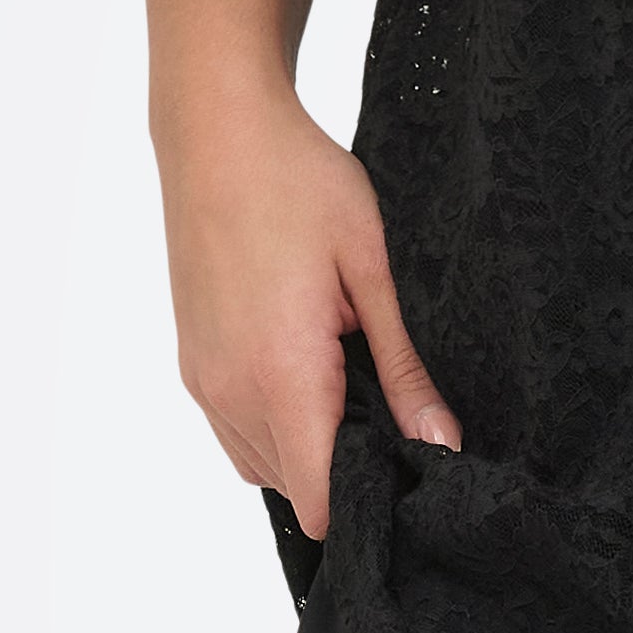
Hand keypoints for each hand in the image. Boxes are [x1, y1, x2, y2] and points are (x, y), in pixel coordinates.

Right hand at [153, 70, 457, 542]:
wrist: (216, 131)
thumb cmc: (296, 182)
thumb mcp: (372, 270)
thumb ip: (404, 368)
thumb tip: (441, 443)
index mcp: (281, 374)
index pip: (321, 502)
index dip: (371, 501)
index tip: (412, 469)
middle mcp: (230, 391)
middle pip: (296, 490)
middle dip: (347, 469)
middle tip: (392, 405)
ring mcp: (203, 380)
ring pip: (263, 467)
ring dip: (309, 448)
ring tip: (348, 379)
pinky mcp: (191, 364)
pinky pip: (236, 432)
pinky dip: (275, 425)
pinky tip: (308, 369)